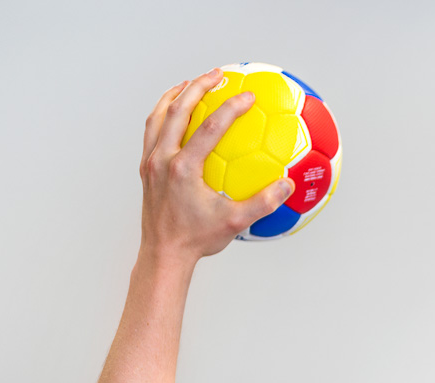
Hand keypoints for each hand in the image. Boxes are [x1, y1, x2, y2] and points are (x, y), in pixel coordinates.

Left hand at [137, 69, 292, 261]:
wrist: (163, 253)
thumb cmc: (199, 240)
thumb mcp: (235, 223)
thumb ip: (263, 203)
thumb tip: (288, 185)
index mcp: (184, 169)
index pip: (210, 128)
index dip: (231, 108)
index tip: (248, 96)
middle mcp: (163, 160)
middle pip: (177, 110)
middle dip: (198, 87)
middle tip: (218, 75)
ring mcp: (151, 162)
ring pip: (158, 116)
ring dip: (175, 95)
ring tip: (191, 83)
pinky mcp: (146, 168)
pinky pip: (152, 130)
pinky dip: (163, 114)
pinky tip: (175, 112)